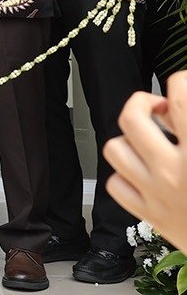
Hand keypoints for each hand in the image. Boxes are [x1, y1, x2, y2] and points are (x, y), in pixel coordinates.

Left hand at [103, 73, 186, 247]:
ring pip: (115, 148)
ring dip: (131, 138)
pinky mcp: (148, 214)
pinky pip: (116, 183)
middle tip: (160, 107)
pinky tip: (145, 171)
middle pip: (132, 117)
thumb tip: (185, 103)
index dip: (181, 81)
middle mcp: (173, 171)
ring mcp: (156, 193)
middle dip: (143, 102)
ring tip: (150, 140)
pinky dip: (125, 173)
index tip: (183, 83)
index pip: (181, 99)